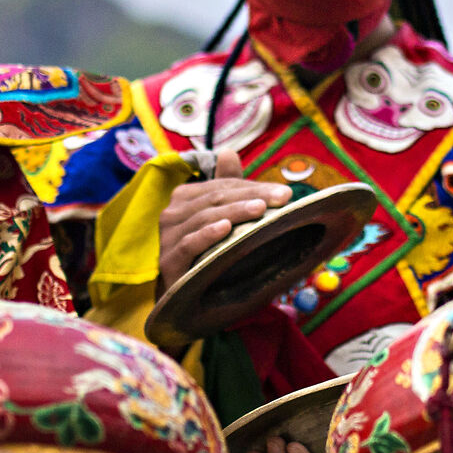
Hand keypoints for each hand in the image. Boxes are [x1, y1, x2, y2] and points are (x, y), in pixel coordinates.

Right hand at [156, 151, 289, 292]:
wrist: (187, 300)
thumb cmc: (208, 255)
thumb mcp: (222, 219)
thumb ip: (226, 187)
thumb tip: (228, 151)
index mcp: (185, 198)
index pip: (223, 186)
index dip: (254, 186)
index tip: (285, 194)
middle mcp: (172, 213)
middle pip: (216, 198)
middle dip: (252, 196)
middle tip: (283, 198)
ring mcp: (167, 238)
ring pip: (204, 217)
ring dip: (235, 212)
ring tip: (261, 210)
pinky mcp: (168, 261)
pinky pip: (188, 243)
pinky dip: (207, 234)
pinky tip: (226, 229)